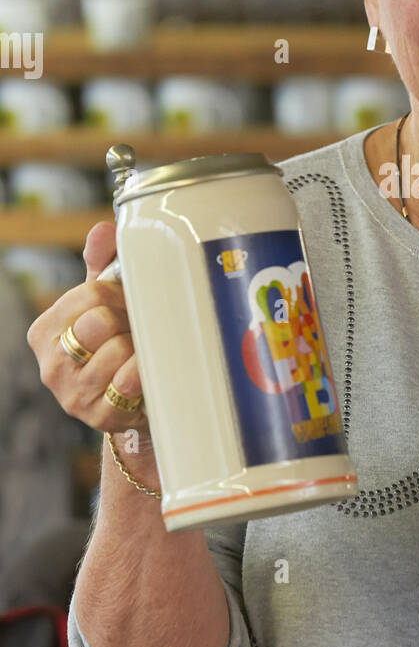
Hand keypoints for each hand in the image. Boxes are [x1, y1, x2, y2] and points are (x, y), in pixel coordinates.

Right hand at [26, 220, 151, 442]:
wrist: (131, 403)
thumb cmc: (116, 344)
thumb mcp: (105, 304)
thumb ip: (102, 264)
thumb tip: (103, 230)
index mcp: (45, 331)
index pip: (90, 295)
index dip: (119, 296)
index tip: (126, 305)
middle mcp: (50, 363)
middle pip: (101, 322)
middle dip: (128, 322)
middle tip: (136, 331)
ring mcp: (72, 393)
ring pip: (119, 350)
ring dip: (139, 348)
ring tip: (140, 353)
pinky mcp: (96, 416)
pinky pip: (128, 382)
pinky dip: (143, 372)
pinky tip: (144, 374)